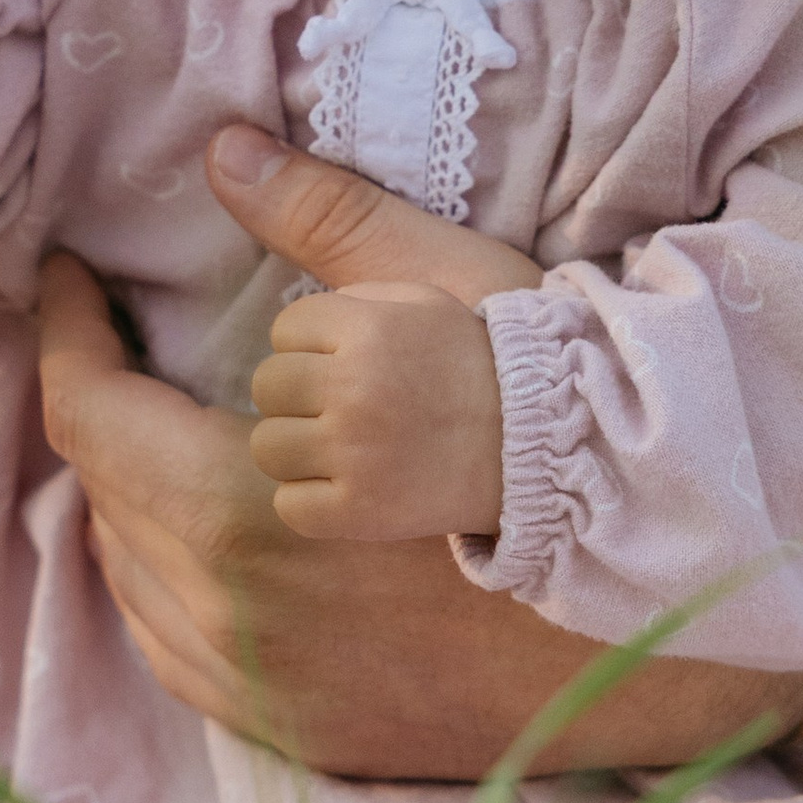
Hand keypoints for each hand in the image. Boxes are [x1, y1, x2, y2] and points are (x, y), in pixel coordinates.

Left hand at [34, 127, 802, 778]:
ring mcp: (265, 689)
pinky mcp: (304, 736)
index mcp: (241, 504)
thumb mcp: (450, 300)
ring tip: (170, 425)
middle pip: (103, 494)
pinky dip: (172, 589)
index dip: (62, 331)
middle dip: (99, 404)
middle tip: (120, 336)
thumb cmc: (563, 433)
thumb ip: (325, 224)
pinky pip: (181, 658)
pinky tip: (210, 537)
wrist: (670, 604)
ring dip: (131, 499)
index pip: (87, 413)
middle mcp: (231, 614)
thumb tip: (225, 152)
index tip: (63, 278)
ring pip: (132, 581)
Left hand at [250, 282, 508, 539]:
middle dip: (299, 394)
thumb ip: (352, 289)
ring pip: (268, 447)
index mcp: (368, 329)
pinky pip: (289, 505)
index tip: (347, 360)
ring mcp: (354, 455)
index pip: (285, 329)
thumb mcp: (423, 300)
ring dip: (299, 447)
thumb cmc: (471, 367)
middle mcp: (355, 390)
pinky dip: (311, 500)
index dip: (311, 343)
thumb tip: (289, 307)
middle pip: (268, 386)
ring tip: (343, 446)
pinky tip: (347, 485)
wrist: (535, 448)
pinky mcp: (358, 513)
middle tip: (342, 406)